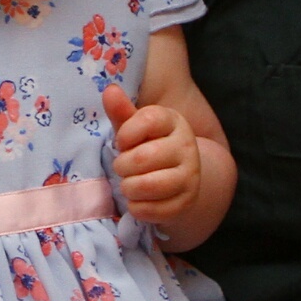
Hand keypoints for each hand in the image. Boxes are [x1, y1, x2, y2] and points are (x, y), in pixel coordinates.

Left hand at [103, 85, 201, 223]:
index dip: (126, 133)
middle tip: (121, 167)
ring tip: (127, 184)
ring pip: (148, 185)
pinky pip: (153, 210)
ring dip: (128, 187)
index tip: (122, 142)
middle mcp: (187, 146)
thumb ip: (121, 111)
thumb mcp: (134, 128)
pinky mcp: (187, 202)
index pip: (148, 120)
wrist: (177, 176)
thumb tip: (110, 91)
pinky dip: (137, 208)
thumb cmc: (147, 146)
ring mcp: (190, 176)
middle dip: (123, 165)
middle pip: (143, 157)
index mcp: (174, 121)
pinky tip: (136, 200)